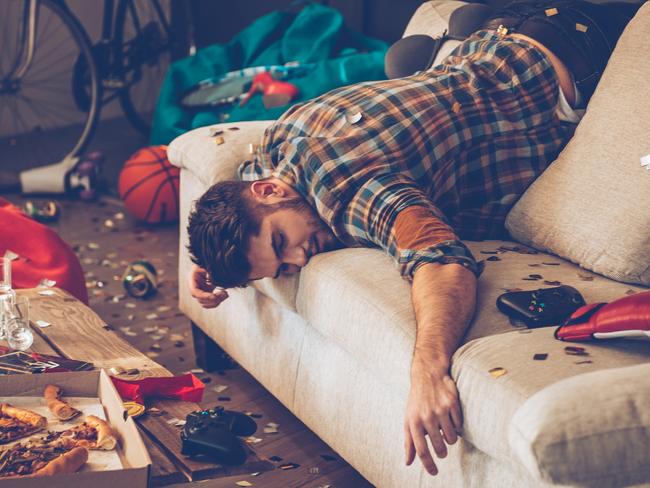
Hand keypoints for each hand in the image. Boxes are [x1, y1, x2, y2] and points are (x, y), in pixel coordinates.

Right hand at [188, 264, 228, 308]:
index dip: (204, 296)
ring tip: (225, 294)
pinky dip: (217, 302)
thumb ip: (209, 272)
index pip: (195, 292)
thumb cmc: (208, 262)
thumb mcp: (208, 265)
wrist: (212, 261)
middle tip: (224, 293)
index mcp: (193, 279)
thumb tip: (210, 278)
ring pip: (205, 303)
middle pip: (200, 300)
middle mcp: (195, 287)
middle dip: (213, 299)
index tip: (214, 296)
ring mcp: (200, 291)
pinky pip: (210, 303)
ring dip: (216, 302)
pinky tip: (224, 295)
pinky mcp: (206, 293)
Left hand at [404, 360, 462, 475]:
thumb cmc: (417, 400)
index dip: (428, 464)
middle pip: (439, 447)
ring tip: (444, 428)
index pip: (421, 450)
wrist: (428, 375)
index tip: (434, 473)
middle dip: (442, 452)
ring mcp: (440, 410)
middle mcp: (427, 416)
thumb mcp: (408, 419)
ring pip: (452, 438)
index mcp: (413, 421)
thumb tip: (407, 462)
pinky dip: (456, 425)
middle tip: (441, 450)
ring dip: (450, 438)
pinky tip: (450, 416)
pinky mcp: (453, 404)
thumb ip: (408, 442)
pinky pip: (459, 425)